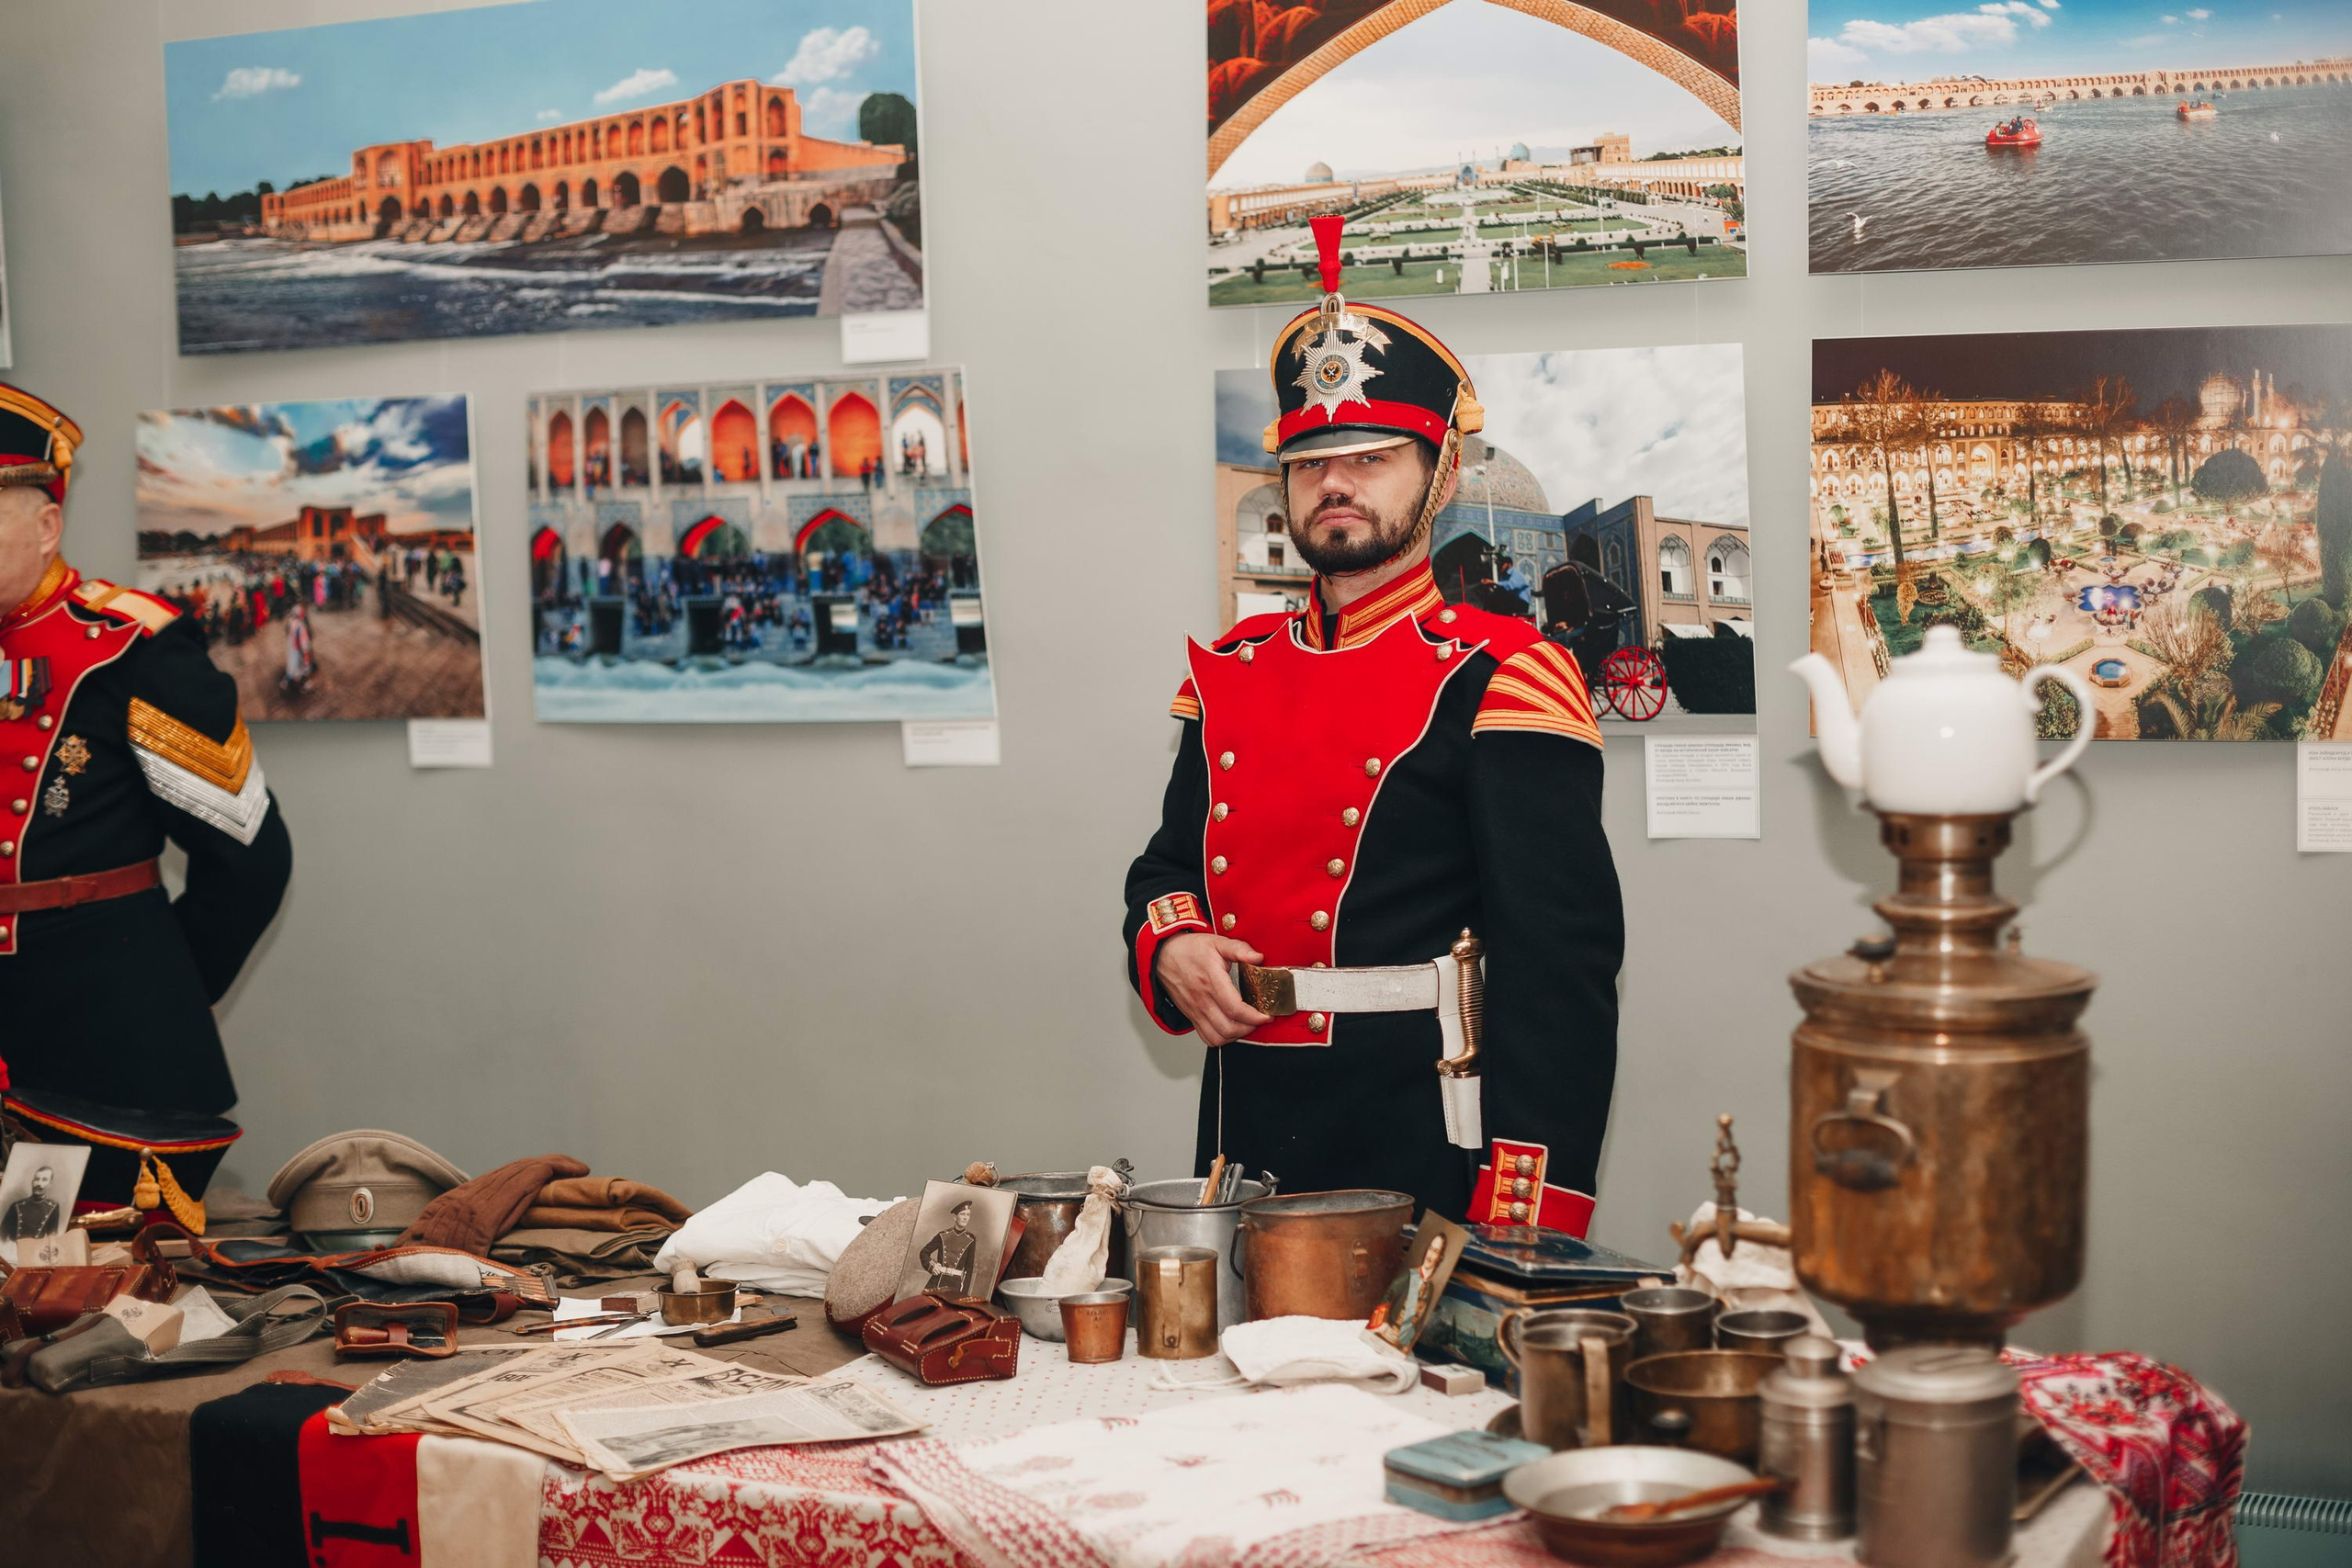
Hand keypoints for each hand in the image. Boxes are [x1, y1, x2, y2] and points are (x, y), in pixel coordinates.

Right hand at [1153, 932, 1271, 1046]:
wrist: (1163, 956)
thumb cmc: (1190, 949)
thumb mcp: (1217, 942)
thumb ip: (1239, 949)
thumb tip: (1258, 957)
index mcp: (1211, 980)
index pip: (1235, 1008)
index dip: (1255, 1016)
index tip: (1267, 1015)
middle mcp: (1202, 1000)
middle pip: (1228, 1028)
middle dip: (1249, 1028)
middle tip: (1260, 1019)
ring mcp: (1195, 1010)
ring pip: (1218, 1037)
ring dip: (1236, 1035)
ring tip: (1247, 1024)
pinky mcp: (1191, 1016)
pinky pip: (1207, 1038)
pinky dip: (1222, 1039)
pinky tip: (1231, 1028)